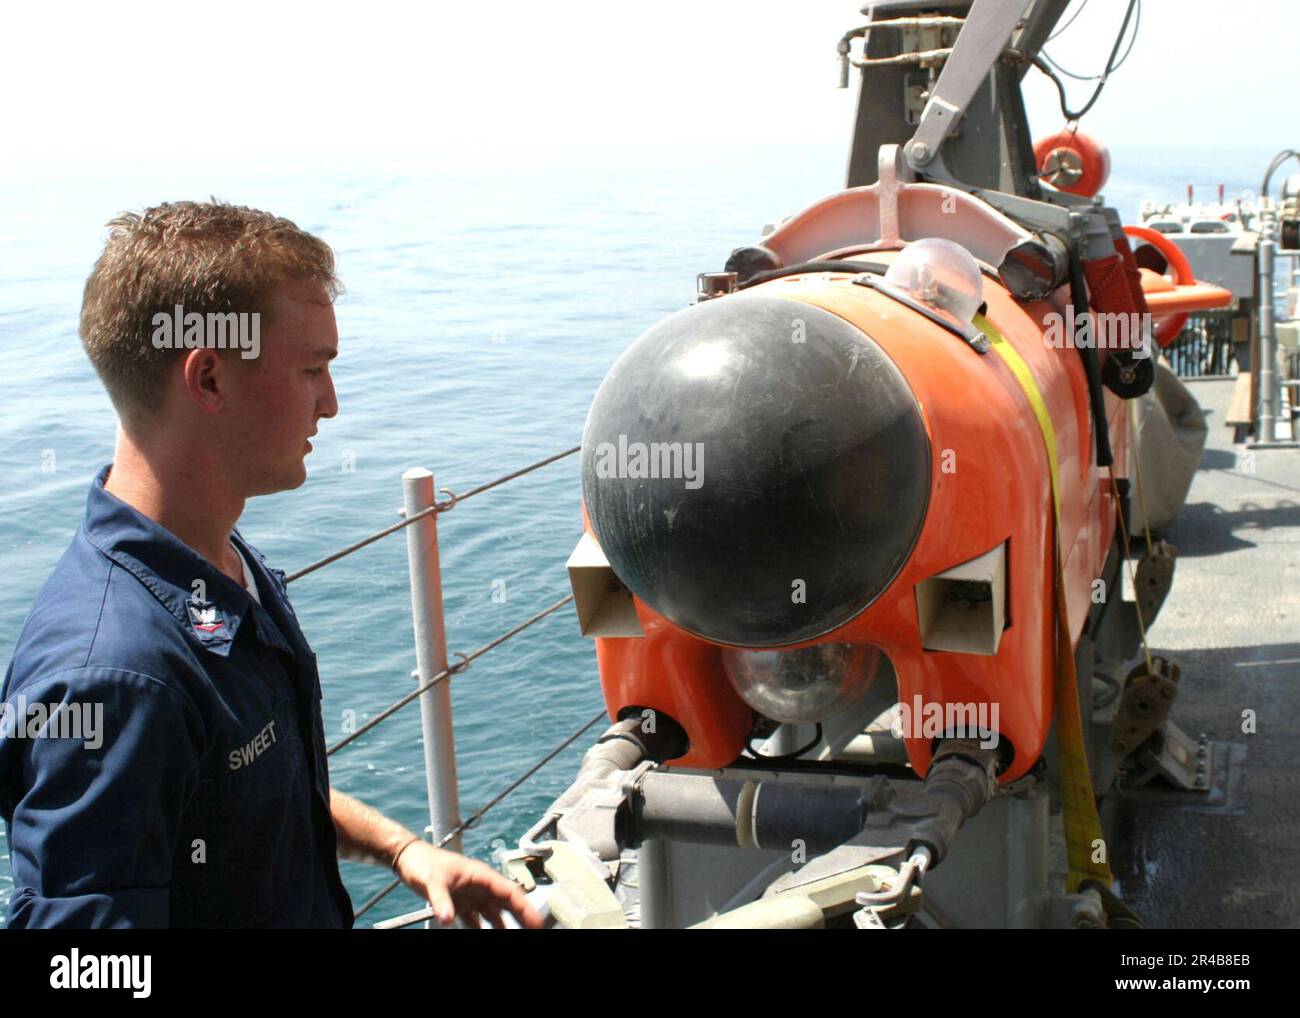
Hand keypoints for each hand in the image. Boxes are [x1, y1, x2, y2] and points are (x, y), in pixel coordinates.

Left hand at [395, 842, 542, 928]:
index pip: (510, 892)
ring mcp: (472, 895)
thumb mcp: (433, 881)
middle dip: (522, 917)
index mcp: (481, 875)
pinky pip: (477, 919)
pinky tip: (485, 936)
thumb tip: (447, 919)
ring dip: (503, 926)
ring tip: (514, 936)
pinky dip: (482, 928)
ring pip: (494, 913)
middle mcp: (481, 885)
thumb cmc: (423, 862)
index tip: (536, 922)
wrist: (409, 859)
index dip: (525, 908)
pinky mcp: (461, 902)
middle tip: (535, 930)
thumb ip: (441, 900)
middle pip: (507, 903)